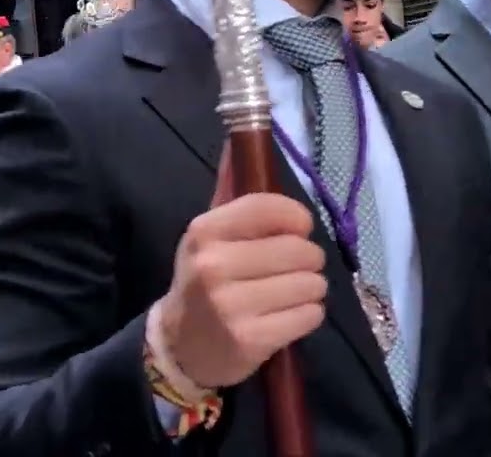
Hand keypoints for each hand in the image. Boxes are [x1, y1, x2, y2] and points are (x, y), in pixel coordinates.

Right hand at [157, 142, 326, 388]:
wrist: (180, 347)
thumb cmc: (203, 280)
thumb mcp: (208, 235)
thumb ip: (228, 190)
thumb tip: (236, 142)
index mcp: (205, 231)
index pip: (270, 208)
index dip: (297, 218)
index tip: (298, 229)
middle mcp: (214, 265)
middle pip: (299, 249)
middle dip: (308, 260)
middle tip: (292, 269)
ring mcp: (231, 306)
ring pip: (310, 284)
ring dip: (310, 289)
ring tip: (289, 294)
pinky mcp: (250, 340)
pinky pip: (310, 316)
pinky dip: (308, 315)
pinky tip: (287, 317)